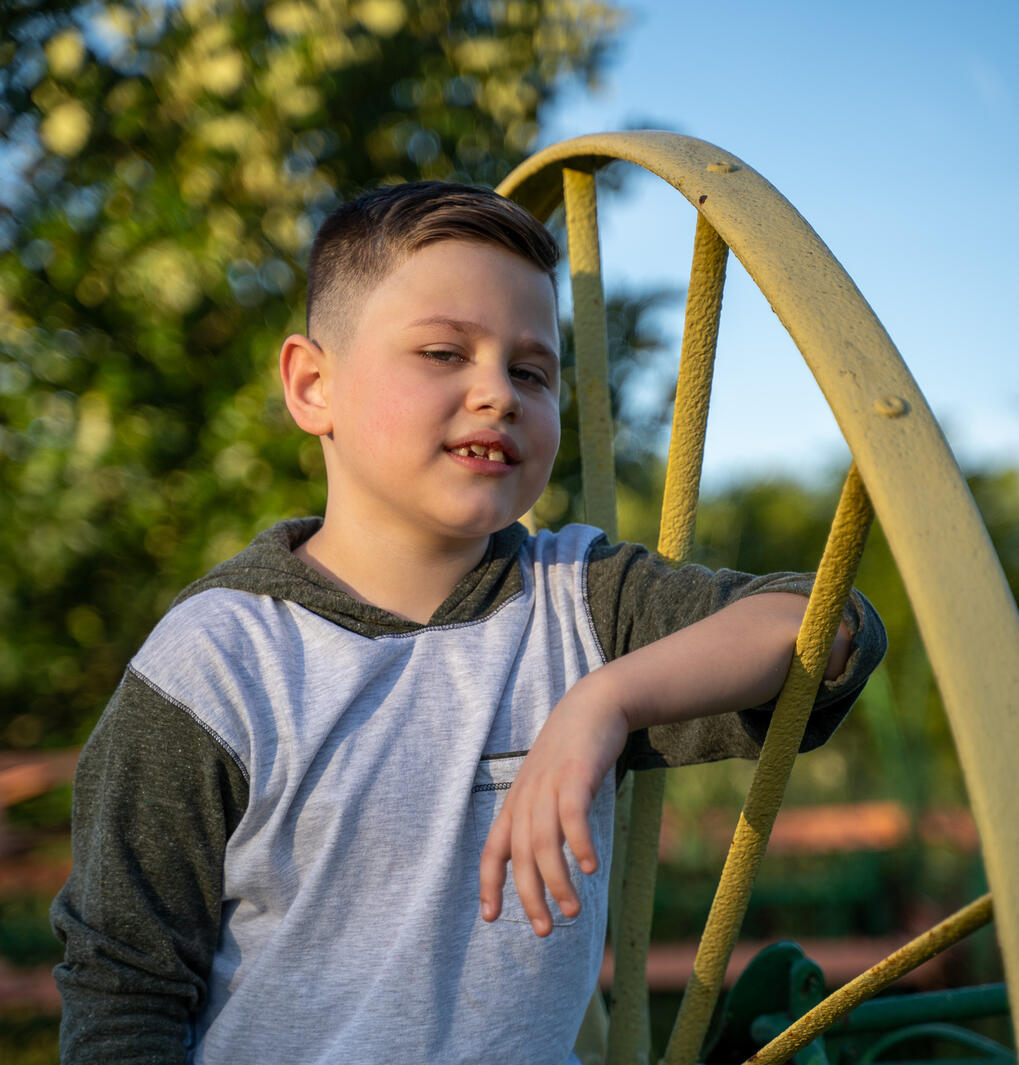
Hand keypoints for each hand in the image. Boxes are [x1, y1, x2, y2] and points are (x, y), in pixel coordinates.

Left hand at [479, 677, 627, 936]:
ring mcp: (549, 784)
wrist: (592, 704)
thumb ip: (543, 817)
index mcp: (517, 802)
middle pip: (520, 854)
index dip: (489, 883)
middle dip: (529, 896)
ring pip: (544, 841)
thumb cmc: (572, 752)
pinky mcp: (575, 774)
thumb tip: (546, 856)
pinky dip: (579, 843)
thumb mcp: (548, 784)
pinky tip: (590, 867)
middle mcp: (527, 796)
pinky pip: (572, 814)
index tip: (490, 917)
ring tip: (573, 910)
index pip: (493, 848)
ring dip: (557, 880)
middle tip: (545, 930)